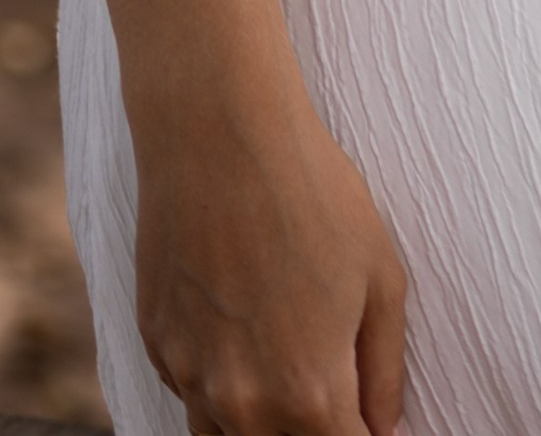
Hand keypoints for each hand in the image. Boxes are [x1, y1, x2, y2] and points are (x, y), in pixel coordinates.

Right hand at [134, 79, 406, 435]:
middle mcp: (241, 404)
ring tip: (284, 354)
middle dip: (312, 428)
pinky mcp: (156, 347)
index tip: (366, 418)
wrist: (218, 134)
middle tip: (333, 387)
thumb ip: (384, 367)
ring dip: (260, 418)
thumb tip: (384, 425)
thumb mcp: (381, 276)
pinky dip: (217, 382)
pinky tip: (240, 326)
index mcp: (307, 394)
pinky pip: (191, 392)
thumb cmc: (312, 195)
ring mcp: (190, 378)